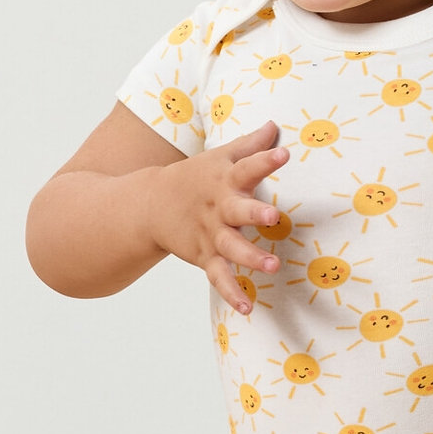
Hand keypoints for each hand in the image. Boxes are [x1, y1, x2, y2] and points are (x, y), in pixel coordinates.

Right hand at [147, 122, 288, 313]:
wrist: (149, 204)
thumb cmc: (195, 178)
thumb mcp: (219, 158)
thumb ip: (250, 146)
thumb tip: (274, 126)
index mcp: (225, 179)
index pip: (247, 166)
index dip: (264, 159)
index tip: (283, 153)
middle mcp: (218, 207)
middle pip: (238, 209)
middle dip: (255, 212)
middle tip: (273, 215)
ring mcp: (210, 234)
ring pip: (231, 247)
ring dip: (250, 257)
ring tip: (272, 267)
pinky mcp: (204, 256)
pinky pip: (219, 277)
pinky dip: (231, 292)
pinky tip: (247, 308)